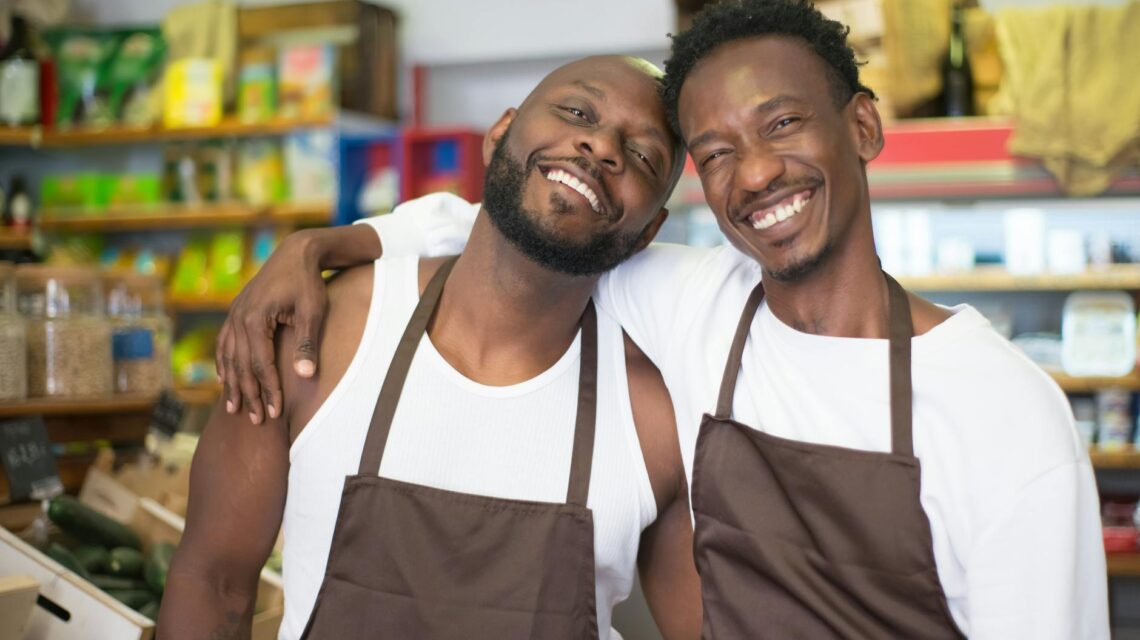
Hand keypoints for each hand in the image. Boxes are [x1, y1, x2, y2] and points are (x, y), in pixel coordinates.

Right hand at [215, 230, 328, 423]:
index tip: (275, 413)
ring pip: (229, 357)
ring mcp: (234, 314)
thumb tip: (306, 375)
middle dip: (249, 395)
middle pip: (241, 366)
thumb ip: (307, 343)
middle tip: (258, 420)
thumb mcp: (313, 312)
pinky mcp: (236, 312)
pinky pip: (224, 343)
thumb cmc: (308, 283)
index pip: (260, 365)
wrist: (296, 253)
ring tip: (235, 408)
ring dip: (233, 384)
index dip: (268, 391)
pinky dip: (224, 364)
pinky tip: (225, 380)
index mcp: (255, 319)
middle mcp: (238, 318)